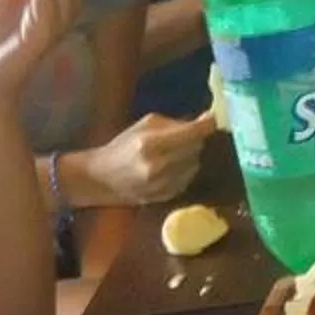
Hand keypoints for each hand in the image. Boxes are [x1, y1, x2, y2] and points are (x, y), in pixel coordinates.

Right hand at [74, 109, 214, 206]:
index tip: (213, 118)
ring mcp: (164, 184)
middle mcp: (160, 165)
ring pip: (195, 164)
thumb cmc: (122, 146)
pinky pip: (188, 178)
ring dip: (191, 155)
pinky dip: (185, 170)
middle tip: (188, 134)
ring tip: (174, 151)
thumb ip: (174, 123)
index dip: (207, 125)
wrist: (102, 179)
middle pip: (196, 148)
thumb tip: (204, 120)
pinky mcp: (167, 196)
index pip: (192, 133)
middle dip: (195, 139)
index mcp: (151, 143)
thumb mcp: (144, 125)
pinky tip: (170, 166)